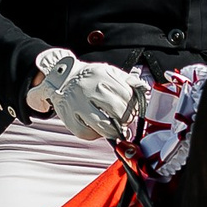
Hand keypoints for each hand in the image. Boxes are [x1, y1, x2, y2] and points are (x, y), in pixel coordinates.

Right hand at [26, 48, 146, 140]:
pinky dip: (95, 134)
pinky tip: (97, 127)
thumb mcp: (109, 72)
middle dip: (126, 119)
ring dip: (114, 131)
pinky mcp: (69, 118)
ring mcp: (77, 105)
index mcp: (101, 76)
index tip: (132, 109)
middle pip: (118, 112)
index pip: (127, 96)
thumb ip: (128, 80)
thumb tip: (144, 89)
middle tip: (124, 119)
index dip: (134, 106)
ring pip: (104, 127)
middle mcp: (88, 89)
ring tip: (115, 127)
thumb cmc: (89, 77)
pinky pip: (87, 134)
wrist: (61, 77)